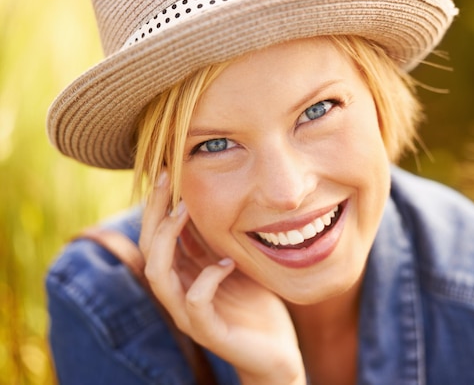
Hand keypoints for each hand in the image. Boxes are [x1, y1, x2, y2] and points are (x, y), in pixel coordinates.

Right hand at [139, 172, 305, 384]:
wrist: (274, 351)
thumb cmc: (255, 304)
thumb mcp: (234, 262)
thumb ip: (216, 241)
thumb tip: (205, 202)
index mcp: (183, 276)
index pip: (157, 237)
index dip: (158, 206)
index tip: (167, 172)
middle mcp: (178, 293)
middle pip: (148, 250)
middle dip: (155, 212)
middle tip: (167, 179)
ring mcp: (190, 315)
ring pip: (159, 276)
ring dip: (168, 240)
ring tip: (185, 212)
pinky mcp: (209, 332)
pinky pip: (195, 303)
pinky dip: (208, 279)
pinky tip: (228, 263)